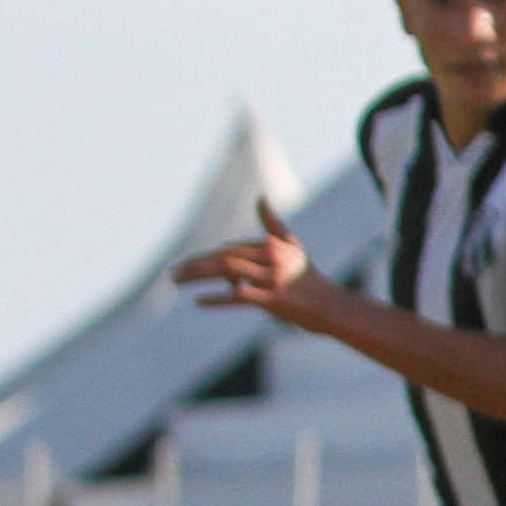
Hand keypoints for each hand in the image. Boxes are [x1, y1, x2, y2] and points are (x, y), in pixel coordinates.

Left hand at [169, 199, 328, 327]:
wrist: (333, 307)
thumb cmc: (308, 278)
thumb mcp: (292, 247)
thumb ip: (273, 224)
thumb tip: (260, 197)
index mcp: (271, 245)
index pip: (230, 251)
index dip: (206, 260)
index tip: (188, 270)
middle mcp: (271, 257)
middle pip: (223, 257)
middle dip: (194, 265)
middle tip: (172, 274)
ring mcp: (273, 278)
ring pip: (227, 271)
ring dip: (198, 276)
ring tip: (177, 282)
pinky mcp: (275, 299)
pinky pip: (239, 297)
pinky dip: (217, 299)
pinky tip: (199, 302)